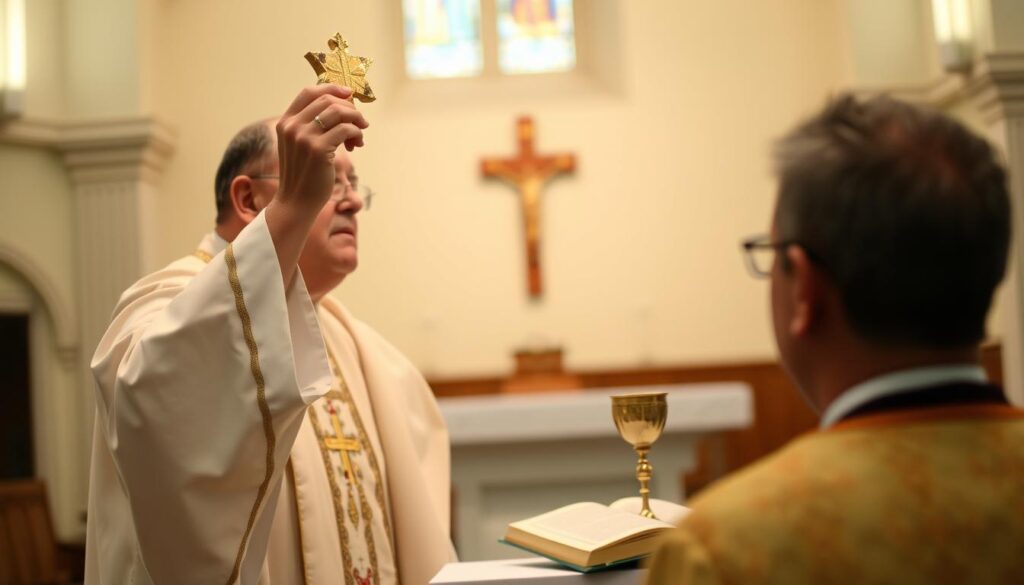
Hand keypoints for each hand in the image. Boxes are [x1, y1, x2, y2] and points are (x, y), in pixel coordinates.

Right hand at [274, 85, 368, 212]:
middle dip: (349, 108)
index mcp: (286, 122)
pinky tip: (356, 145)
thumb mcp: (300, 146)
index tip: (349, 94)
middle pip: (327, 99)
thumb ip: (311, 126)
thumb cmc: (303, 175)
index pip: (309, 92)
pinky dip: (357, 134)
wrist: (296, 202)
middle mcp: (292, 126)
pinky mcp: (318, 149)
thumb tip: (341, 107)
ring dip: (356, 120)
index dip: (332, 88)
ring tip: (359, 137)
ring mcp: (304, 137)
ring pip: (339, 112)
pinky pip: (346, 130)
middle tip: (360, 122)